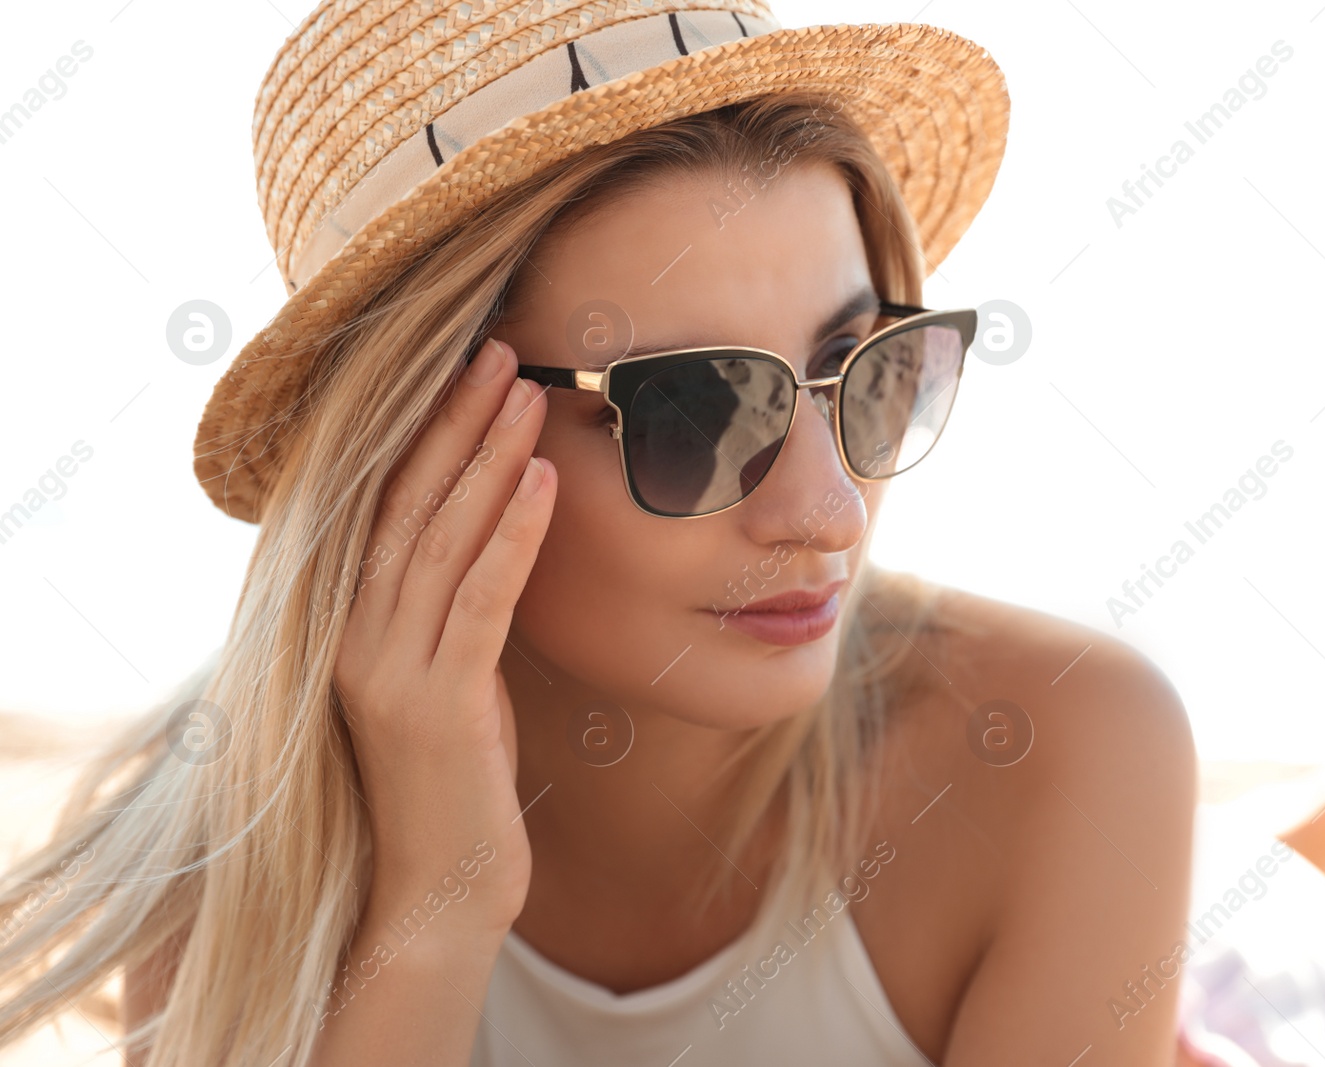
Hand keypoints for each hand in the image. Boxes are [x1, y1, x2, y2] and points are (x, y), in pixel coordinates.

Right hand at [332, 336, 553, 931]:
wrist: (434, 890)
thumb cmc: (452, 777)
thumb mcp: (446, 675)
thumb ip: (450, 608)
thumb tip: (491, 532)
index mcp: (348, 623)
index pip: (385, 506)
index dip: (426, 432)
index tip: (468, 368)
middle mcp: (353, 635)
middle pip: (408, 505)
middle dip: (456, 423)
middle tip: (502, 351)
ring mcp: (386, 669)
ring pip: (441, 539)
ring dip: (488, 459)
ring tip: (527, 393)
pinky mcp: (434, 703)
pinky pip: (479, 599)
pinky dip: (513, 533)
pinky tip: (545, 479)